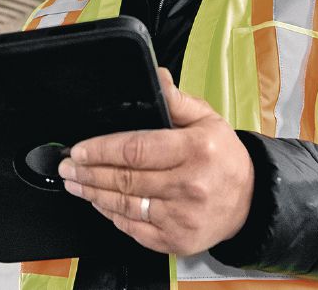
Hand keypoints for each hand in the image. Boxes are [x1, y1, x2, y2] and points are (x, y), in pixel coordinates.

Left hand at [58, 68, 254, 255]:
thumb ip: (176, 100)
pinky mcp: (177, 241)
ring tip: (75, 184)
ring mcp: (182, 217)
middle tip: (67, 168)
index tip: (78, 150)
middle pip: (125, 179)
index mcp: (196, 150)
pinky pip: (134, 229)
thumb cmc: (223, 157)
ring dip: (93, 194)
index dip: (100, 150)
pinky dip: (112, 216)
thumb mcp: (207, 119)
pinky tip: (100, 203)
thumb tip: (155, 76)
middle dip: (88, 173)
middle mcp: (189, 186)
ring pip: (125, 206)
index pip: (136, 149)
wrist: (250, 201)